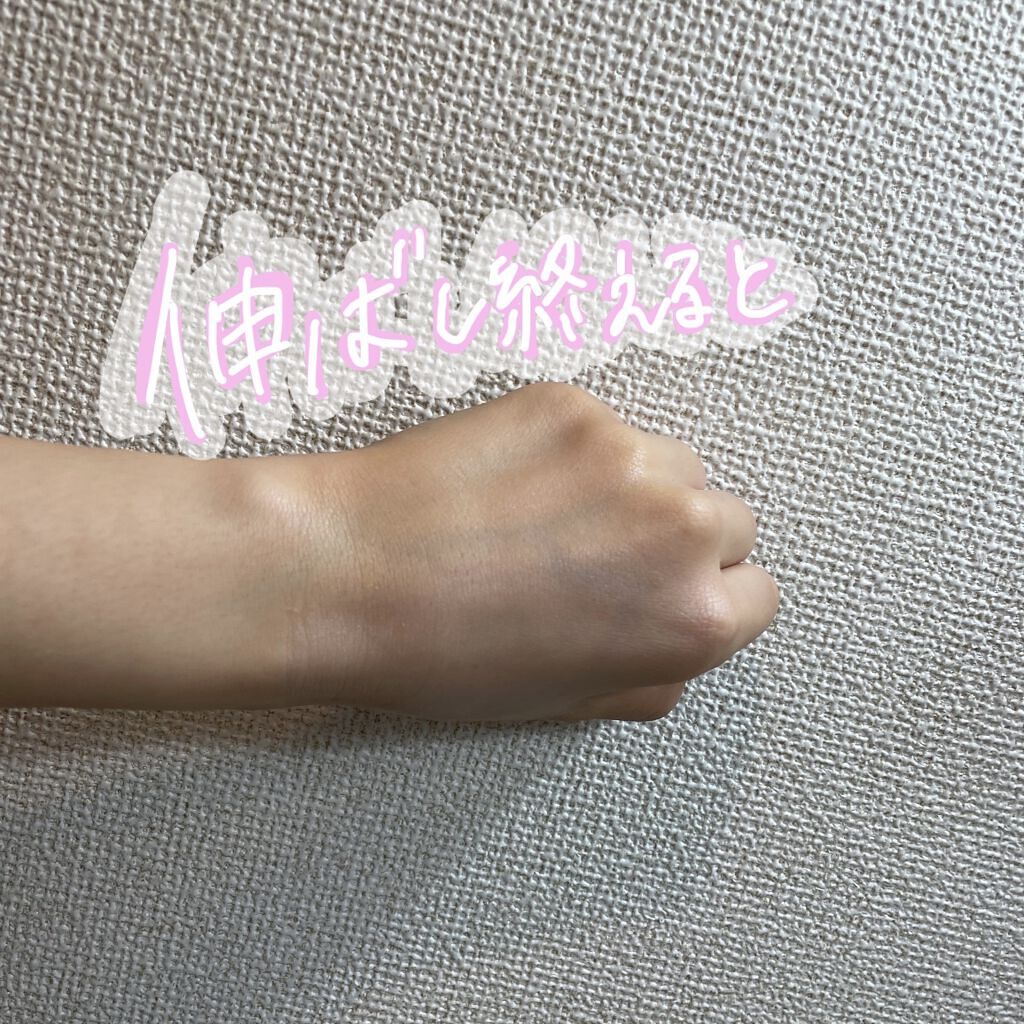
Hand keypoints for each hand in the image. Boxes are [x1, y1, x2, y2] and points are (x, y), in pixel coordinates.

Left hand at [264, 382, 778, 721]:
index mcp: (692, 621)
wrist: (346, 576)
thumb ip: (651, 675)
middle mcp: (680, 531)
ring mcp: (628, 455)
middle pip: (726, 520)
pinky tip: (515, 481)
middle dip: (679, 540)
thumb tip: (678, 647)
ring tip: (554, 516)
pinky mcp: (573, 405)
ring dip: (637, 488)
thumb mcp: (565, 700)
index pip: (756, 594)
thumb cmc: (441, 655)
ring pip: (675, 463)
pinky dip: (577, 450)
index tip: (663, 592)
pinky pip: (608, 426)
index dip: (703, 598)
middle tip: (604, 555)